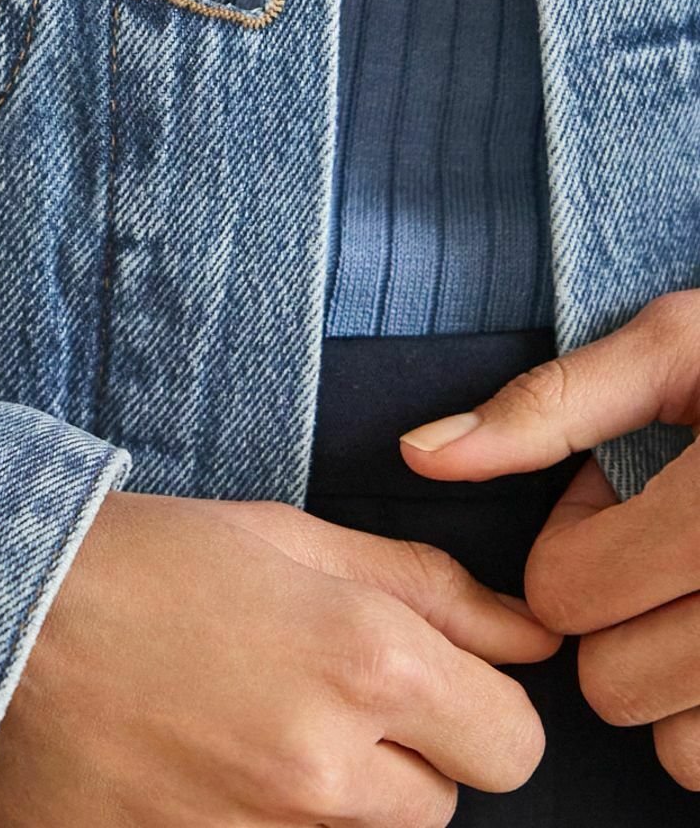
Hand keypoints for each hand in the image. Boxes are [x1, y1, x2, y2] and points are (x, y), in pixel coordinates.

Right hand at [0, 488, 553, 826]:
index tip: (419, 679)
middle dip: (399, 757)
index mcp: (364, 661)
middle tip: (309, 692)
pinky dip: (262, 824)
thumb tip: (527, 634)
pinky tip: (205, 770)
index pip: (513, 741)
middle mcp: (330, 768)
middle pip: (443, 807)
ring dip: (332, 799)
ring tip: (244, 726)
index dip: (474, 706)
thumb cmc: (134, 562)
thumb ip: (422, 587)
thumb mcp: (281, 537)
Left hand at [399, 289, 699, 788]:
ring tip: (696, 592)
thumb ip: (548, 405)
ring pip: (677, 745)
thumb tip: (421, 453)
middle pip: (612, 682)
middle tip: (660, 550)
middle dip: (615, 616)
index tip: (619, 497)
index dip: (575, 539)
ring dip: (668, 678)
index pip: (566, 592)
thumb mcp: (674, 348)